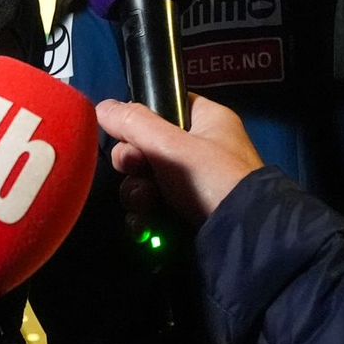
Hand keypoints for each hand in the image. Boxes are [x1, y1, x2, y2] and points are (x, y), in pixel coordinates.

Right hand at [96, 94, 263, 228]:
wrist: (241, 238)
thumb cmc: (212, 178)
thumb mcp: (171, 146)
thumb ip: (134, 124)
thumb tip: (102, 107)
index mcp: (207, 121)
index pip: (167, 105)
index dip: (141, 119)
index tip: (128, 134)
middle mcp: (201, 149)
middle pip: (148, 146)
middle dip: (134, 162)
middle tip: (135, 169)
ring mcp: (194, 184)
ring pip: (146, 179)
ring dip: (136, 193)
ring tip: (145, 204)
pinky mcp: (186, 213)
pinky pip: (154, 207)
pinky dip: (145, 216)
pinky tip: (146, 226)